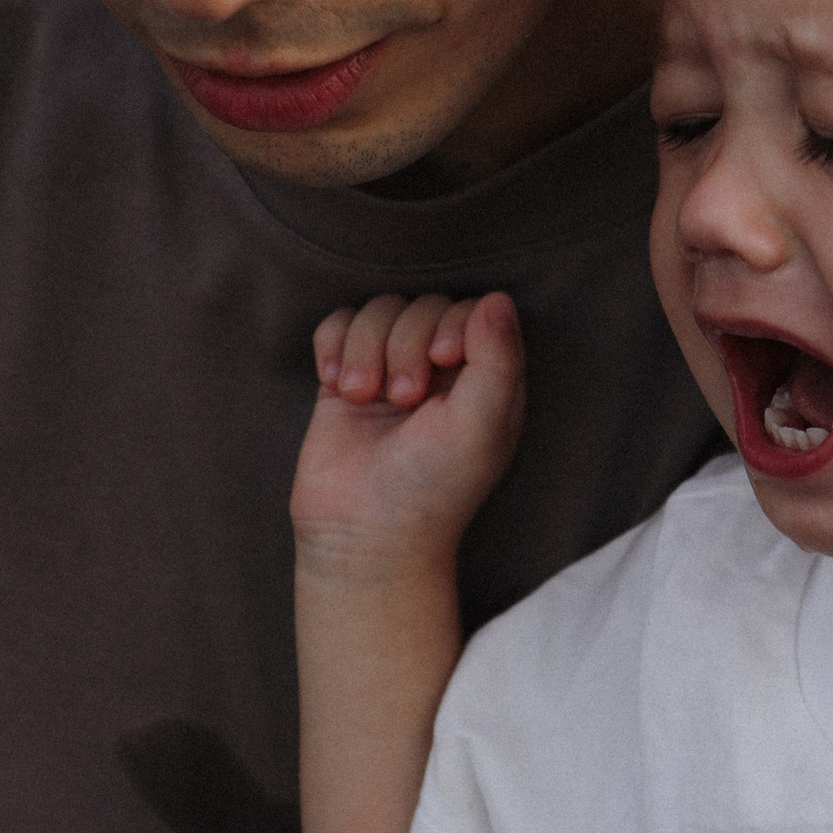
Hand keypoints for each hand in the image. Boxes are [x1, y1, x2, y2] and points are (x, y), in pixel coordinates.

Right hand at [292, 293, 527, 580]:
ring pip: (378, 310)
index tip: (443, 360)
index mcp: (485, 377)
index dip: (454, 322)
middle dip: (406, 342)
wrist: (364, 533)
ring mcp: (390, 370)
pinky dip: (334, 344)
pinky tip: (336, 384)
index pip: (474, 308)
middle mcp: (441, 369)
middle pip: (423, 305)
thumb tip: (498, 298)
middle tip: (403, 398)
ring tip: (363, 395)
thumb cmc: (434, 487)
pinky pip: (337, 324)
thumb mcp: (481, 424)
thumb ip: (498, 359)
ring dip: (366, 347)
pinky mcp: (344, 380)